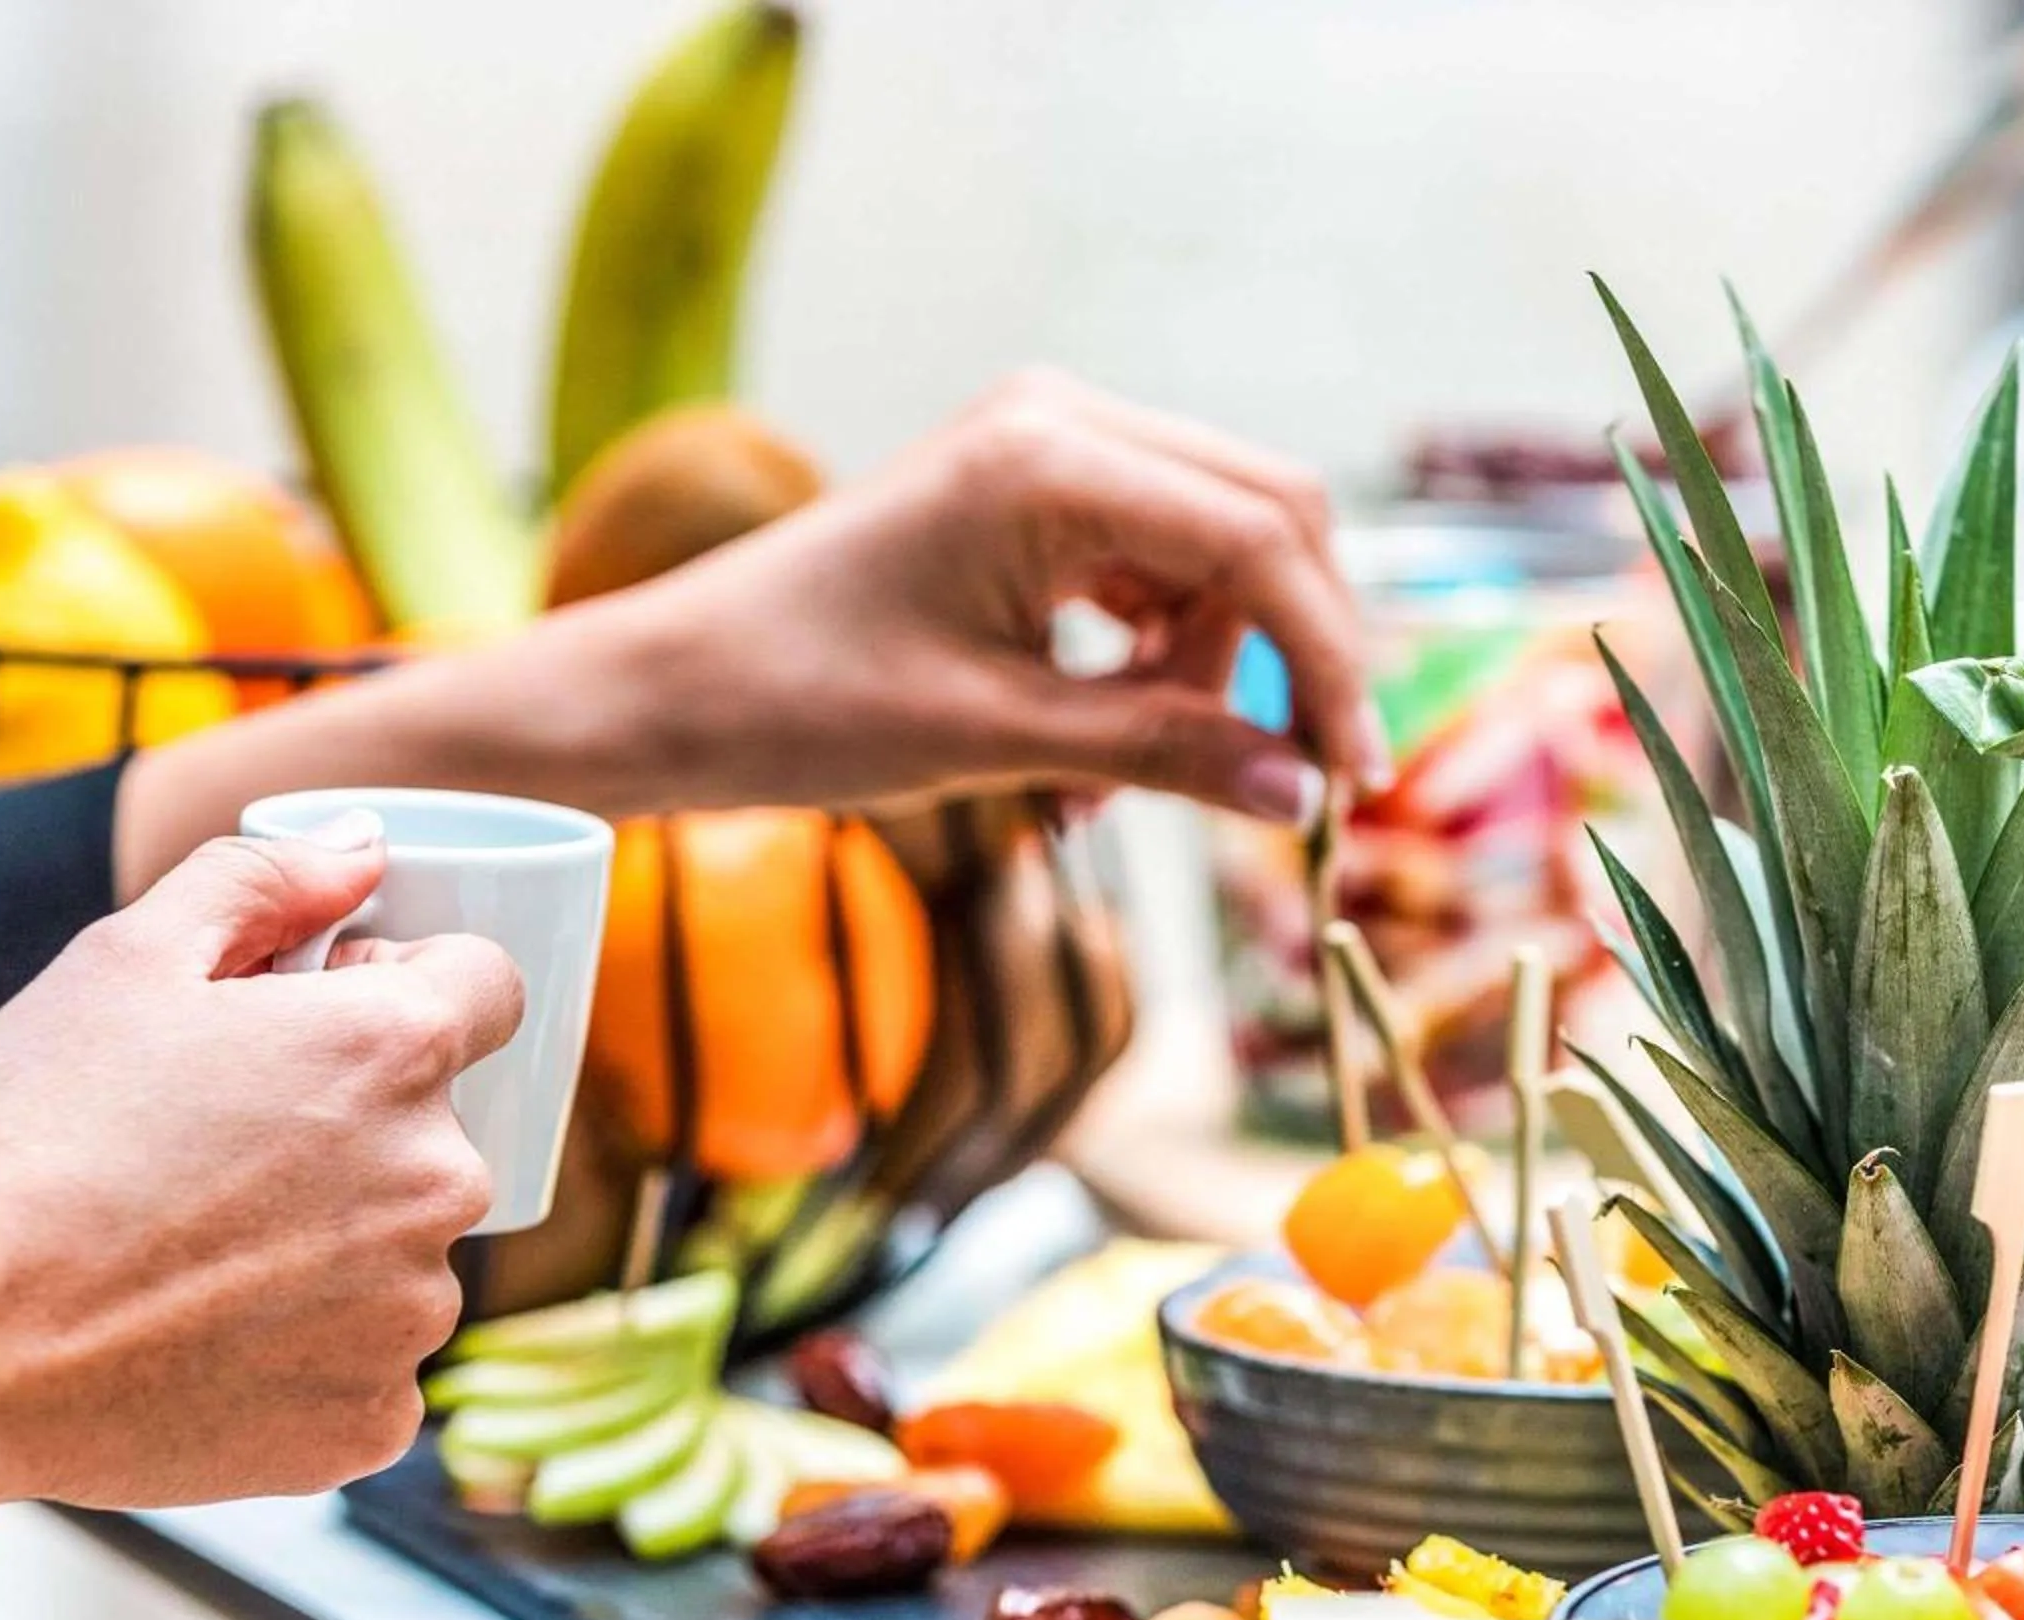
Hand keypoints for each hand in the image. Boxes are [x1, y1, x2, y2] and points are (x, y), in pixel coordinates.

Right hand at [0, 821, 519, 1619]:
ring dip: (330, 1242)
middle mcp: (439, 1183)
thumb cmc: (19, 1138)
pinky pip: (367, 1363)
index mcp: (395, 1052)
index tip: (310, 1018)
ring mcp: (413, 1315)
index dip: (397, 986)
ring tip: (185, 1250)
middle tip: (205, 1152)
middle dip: (351, 1124)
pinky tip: (198, 1338)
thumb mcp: (122, 958)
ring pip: (400, 1251)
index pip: (488, 986)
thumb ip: (267, 881)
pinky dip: (305, 1351)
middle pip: (436, 1128)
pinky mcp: (371, 1422)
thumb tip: (366, 851)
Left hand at [625, 369, 1389, 817]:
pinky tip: (1088, 754)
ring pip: (1219, 553)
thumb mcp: (996, 739)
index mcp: (1052, 457)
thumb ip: (1162, 751)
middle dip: (1287, 657)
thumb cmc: (801, 703)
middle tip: (1290, 786)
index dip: (1323, 663)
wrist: (671, 688)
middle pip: (1267, 521)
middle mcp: (1063, 422)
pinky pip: (1153, 569)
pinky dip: (1152, 662)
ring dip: (1204, 675)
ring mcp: (1049, 449)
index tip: (1351, 779)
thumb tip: (1302, 793)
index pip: (1260, 542)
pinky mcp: (1035, 495)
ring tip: (1107, 788)